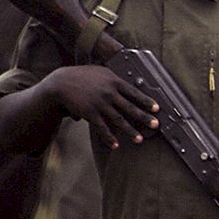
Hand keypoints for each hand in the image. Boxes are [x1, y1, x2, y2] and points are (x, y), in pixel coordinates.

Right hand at [39, 65, 159, 148]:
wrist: (61, 83)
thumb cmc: (84, 76)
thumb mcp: (101, 72)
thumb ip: (116, 80)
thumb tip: (132, 86)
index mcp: (114, 81)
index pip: (134, 93)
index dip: (146, 101)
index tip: (157, 109)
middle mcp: (109, 93)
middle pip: (130, 107)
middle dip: (144, 117)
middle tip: (156, 125)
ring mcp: (99, 104)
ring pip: (118, 120)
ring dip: (130, 131)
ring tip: (139, 139)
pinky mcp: (90, 113)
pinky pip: (102, 128)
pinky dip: (109, 137)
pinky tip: (115, 145)